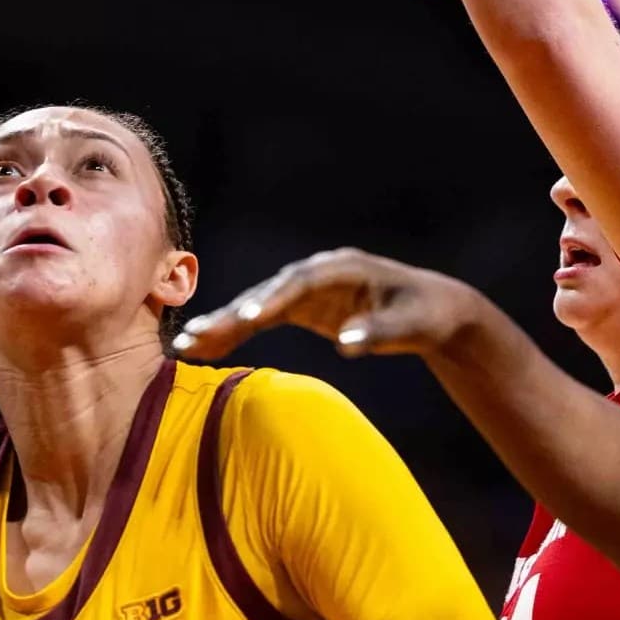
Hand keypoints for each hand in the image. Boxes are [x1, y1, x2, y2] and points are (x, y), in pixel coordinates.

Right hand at [171, 248, 485, 362]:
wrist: (433, 309)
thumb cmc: (425, 315)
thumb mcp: (411, 325)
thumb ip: (378, 332)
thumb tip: (348, 344)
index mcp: (342, 268)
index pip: (300, 282)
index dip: (273, 298)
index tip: (248, 317)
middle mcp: (316, 274)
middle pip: (266, 292)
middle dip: (231, 313)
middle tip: (196, 335)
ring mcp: (305, 290)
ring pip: (255, 305)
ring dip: (222, 325)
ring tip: (186, 346)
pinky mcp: (301, 308)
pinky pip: (260, 320)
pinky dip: (235, 334)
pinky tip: (206, 350)